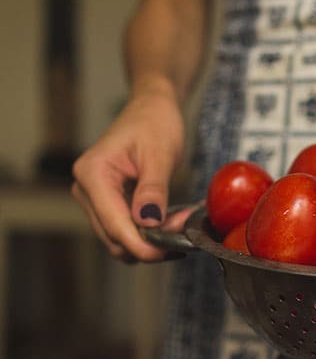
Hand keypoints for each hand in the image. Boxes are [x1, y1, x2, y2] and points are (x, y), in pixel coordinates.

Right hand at [71, 87, 185, 261]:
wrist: (151, 109)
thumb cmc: (155, 123)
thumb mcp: (160, 154)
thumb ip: (153, 190)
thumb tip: (147, 223)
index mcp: (93, 174)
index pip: (115, 225)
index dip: (143, 245)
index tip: (173, 249)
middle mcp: (86, 190)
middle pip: (115, 239)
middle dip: (151, 242)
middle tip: (186, 228)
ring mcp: (94, 199)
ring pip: (120, 239)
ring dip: (151, 240)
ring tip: (181, 222)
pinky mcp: (107, 204)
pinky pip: (126, 230)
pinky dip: (149, 233)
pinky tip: (172, 221)